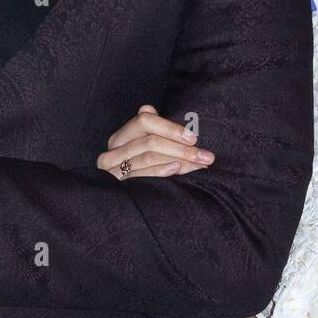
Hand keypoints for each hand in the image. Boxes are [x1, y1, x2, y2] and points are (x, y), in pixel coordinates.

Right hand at [96, 105, 214, 179]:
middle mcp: (113, 149)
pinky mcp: (115, 185)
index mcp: (121, 136)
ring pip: (148, 156)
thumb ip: (152, 130)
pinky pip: (140, 175)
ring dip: (179, 159)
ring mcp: (111, 168)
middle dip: (181, 148)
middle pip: (149, 140)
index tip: (194, 138)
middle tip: (206, 156)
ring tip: (199, 165)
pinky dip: (160, 170)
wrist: (124, 209)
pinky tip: (176, 169)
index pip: (144, 121)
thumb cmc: (143, 172)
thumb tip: (147, 108)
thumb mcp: (148, 149)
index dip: (170, 128)